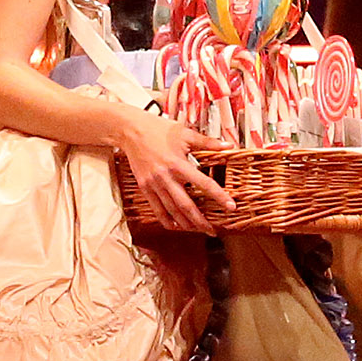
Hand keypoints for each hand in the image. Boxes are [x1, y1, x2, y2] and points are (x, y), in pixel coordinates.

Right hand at [115, 106, 235, 234]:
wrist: (130, 130)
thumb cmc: (158, 129)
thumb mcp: (185, 133)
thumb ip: (207, 142)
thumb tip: (228, 146)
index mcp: (178, 164)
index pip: (203, 184)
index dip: (219, 196)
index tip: (231, 206)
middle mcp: (166, 177)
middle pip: (186, 205)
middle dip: (200, 221)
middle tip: (212, 230)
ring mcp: (154, 184)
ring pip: (171, 210)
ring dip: (185, 224)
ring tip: (198, 230)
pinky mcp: (145, 187)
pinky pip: (156, 209)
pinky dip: (167, 220)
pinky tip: (176, 226)